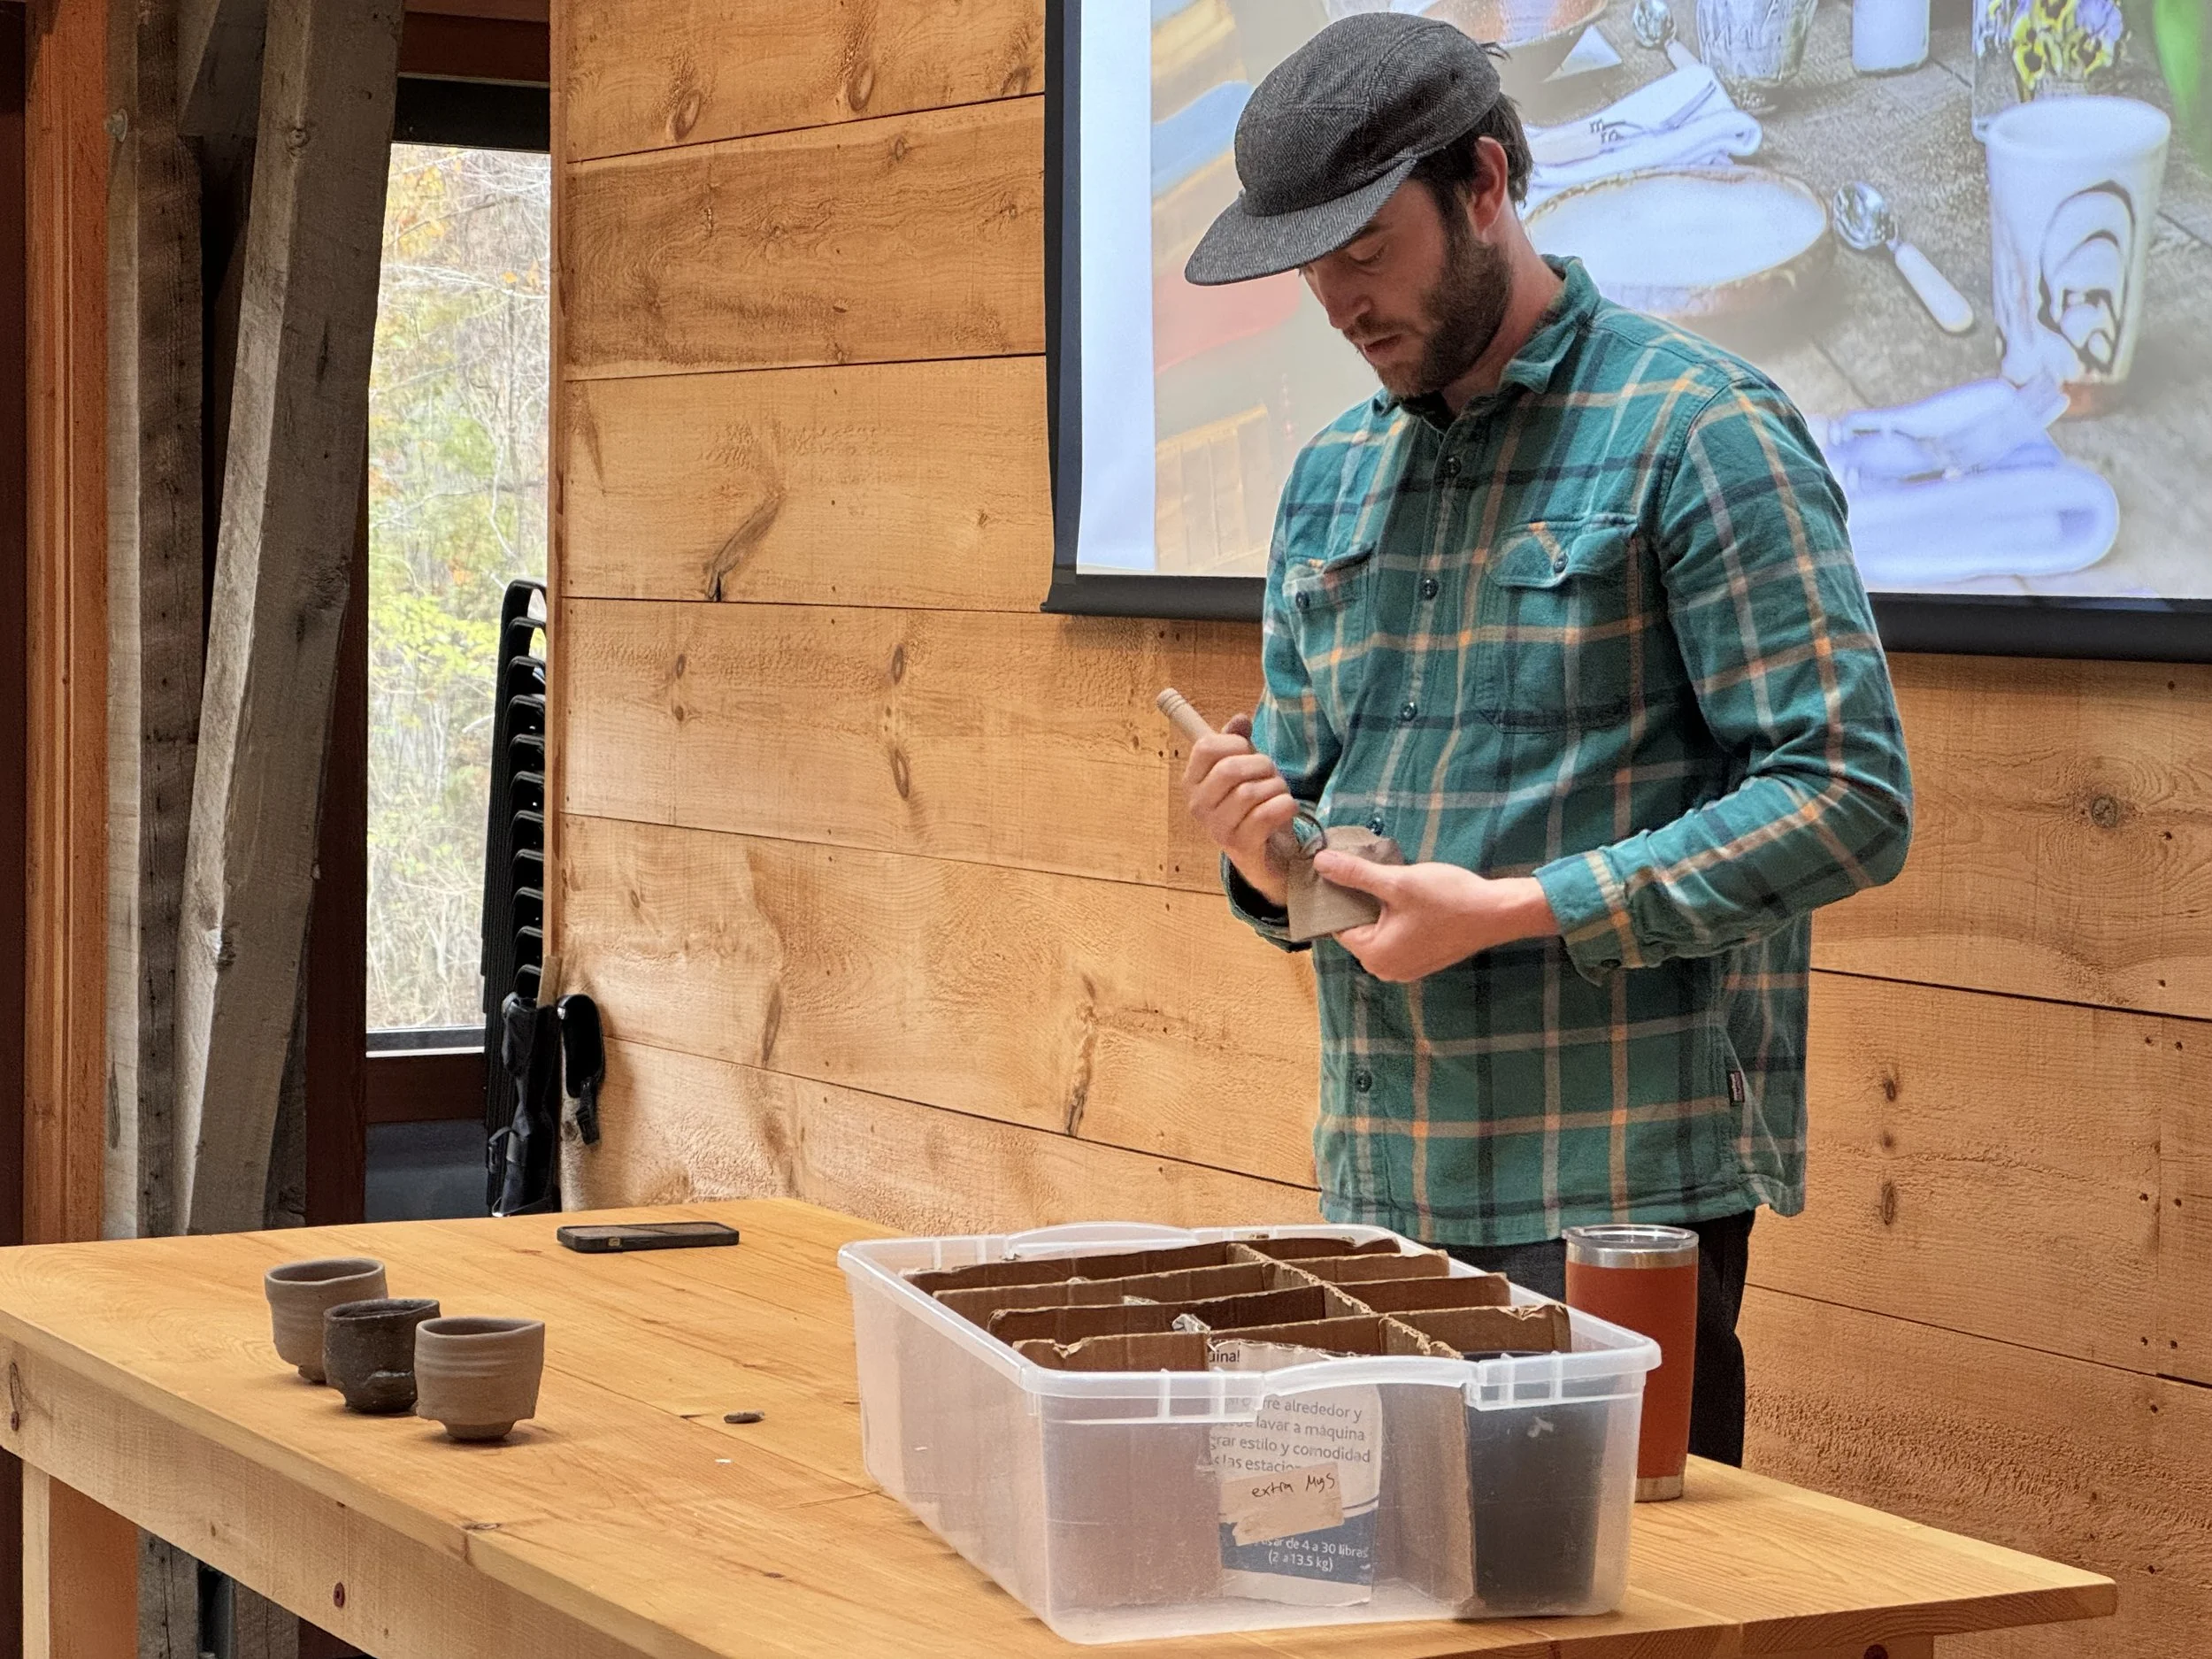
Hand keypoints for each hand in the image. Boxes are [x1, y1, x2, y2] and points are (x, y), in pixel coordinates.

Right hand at [1182, 713, 1296, 907]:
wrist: (1268, 854)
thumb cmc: (1252, 806)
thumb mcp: (1244, 769)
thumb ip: (1238, 742)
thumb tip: (1240, 719)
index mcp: (1193, 782)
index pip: (1205, 747)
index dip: (1234, 742)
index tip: (1248, 751)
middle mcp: (1198, 806)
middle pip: (1230, 769)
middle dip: (1261, 765)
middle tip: (1271, 774)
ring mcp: (1217, 828)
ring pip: (1250, 792)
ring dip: (1276, 787)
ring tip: (1279, 794)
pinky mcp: (1240, 846)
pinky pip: (1266, 815)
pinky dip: (1285, 806)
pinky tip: (1287, 808)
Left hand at [1313, 855, 1559, 981]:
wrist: (1498, 913)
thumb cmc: (1447, 899)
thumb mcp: (1397, 882)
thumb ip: (1355, 874)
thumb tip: (1320, 862)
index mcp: (1373, 956)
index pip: (1337, 924)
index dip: (1336, 896)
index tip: (1339, 871)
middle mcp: (1385, 970)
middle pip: (1356, 929)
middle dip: (1357, 902)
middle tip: (1364, 870)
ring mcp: (1405, 969)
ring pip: (1377, 932)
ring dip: (1377, 908)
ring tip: (1386, 880)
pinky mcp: (1422, 961)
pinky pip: (1395, 938)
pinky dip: (1394, 919)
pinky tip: (1405, 897)